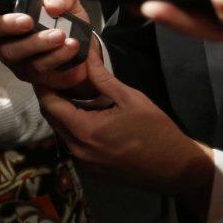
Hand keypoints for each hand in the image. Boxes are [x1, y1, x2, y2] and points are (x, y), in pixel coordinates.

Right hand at [0, 0, 97, 92]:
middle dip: (4, 25)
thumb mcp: (66, 2)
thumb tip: (51, 6)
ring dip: (38, 43)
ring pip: (15, 53)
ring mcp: (15, 60)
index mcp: (4, 18)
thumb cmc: (65, 23)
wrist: (84, 49)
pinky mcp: (32, 76)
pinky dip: (57, 55)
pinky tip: (71, 46)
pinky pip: (39, 67)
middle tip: (27, 21)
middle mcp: (3, 39)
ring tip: (60, 35)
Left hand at [37, 53, 213, 216]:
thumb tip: (85, 52)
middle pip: (51, 117)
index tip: (44, 68)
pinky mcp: (90, 170)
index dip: (43, 84)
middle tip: (56, 75)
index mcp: (85, 131)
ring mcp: (83, 163)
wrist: (178, 169)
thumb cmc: (157, 131)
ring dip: (61, 111)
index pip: (48, 104)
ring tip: (69, 90)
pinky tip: (82, 113)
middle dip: (50, 95)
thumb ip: (101, 77)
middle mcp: (77, 150)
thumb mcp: (130, 98)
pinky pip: (71, 143)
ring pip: (60, 131)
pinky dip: (72, 127)